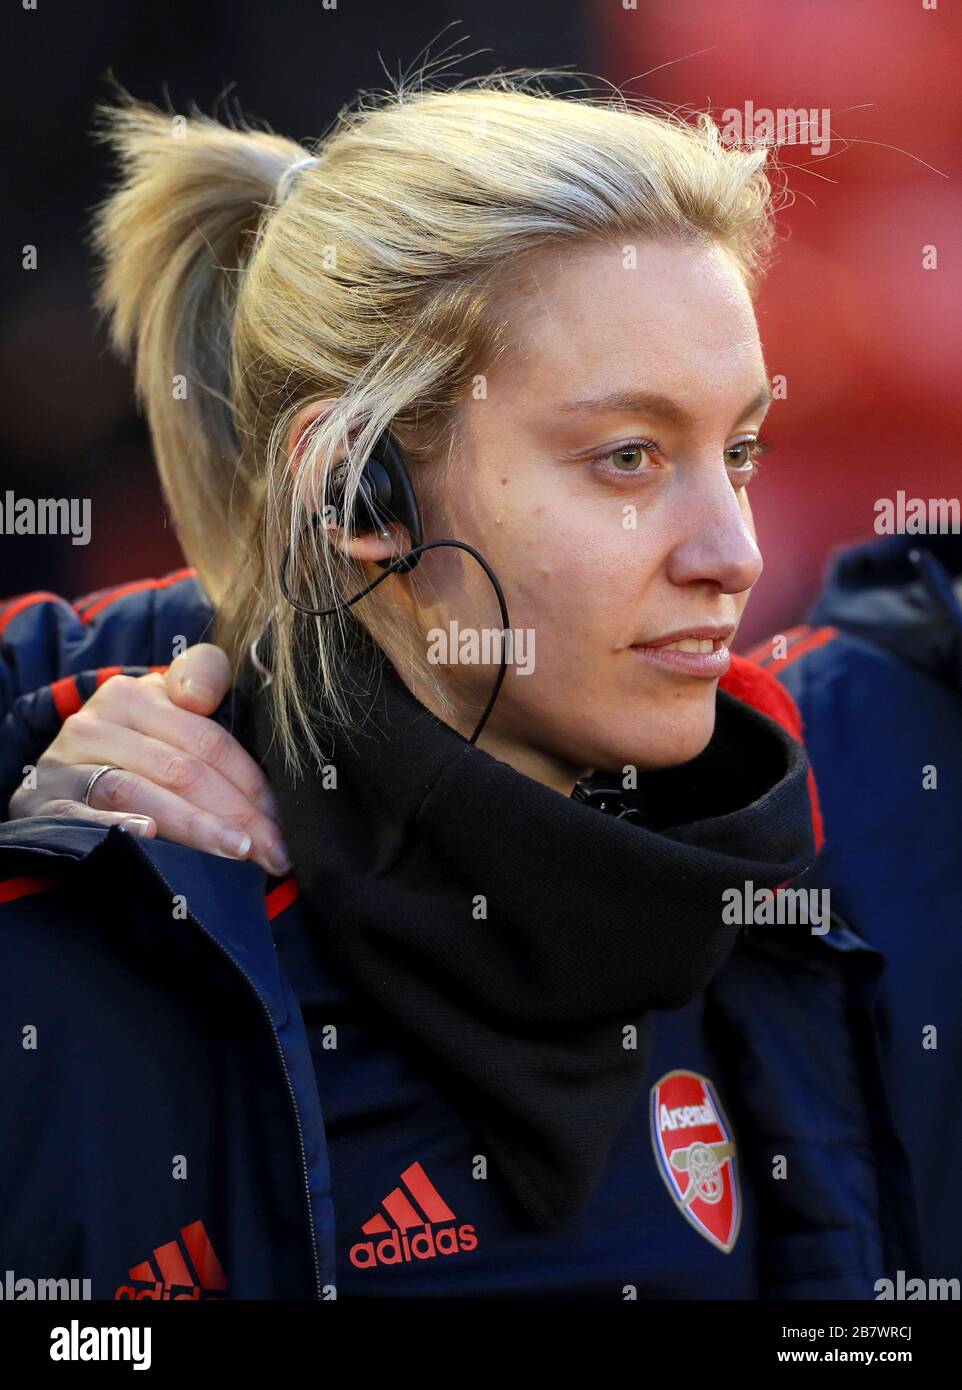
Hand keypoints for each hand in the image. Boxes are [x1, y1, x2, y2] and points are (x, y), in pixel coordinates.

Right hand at [8, 644, 291, 876]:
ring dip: (194, 826)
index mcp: (136, 694)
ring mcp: (67, 763)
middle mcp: (96, 722)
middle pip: (182, 770)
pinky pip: (85, 814)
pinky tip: (151, 838)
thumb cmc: (139, 744)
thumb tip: (201, 697)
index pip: (208, 740)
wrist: (62, 775)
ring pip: (140, 791)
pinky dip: (119, 825)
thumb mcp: (172, 705)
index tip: (283, 820)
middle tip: (274, 852)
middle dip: (237, 815)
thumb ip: (204, 678)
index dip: (252, 782)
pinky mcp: (44, 802)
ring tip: (237, 851)